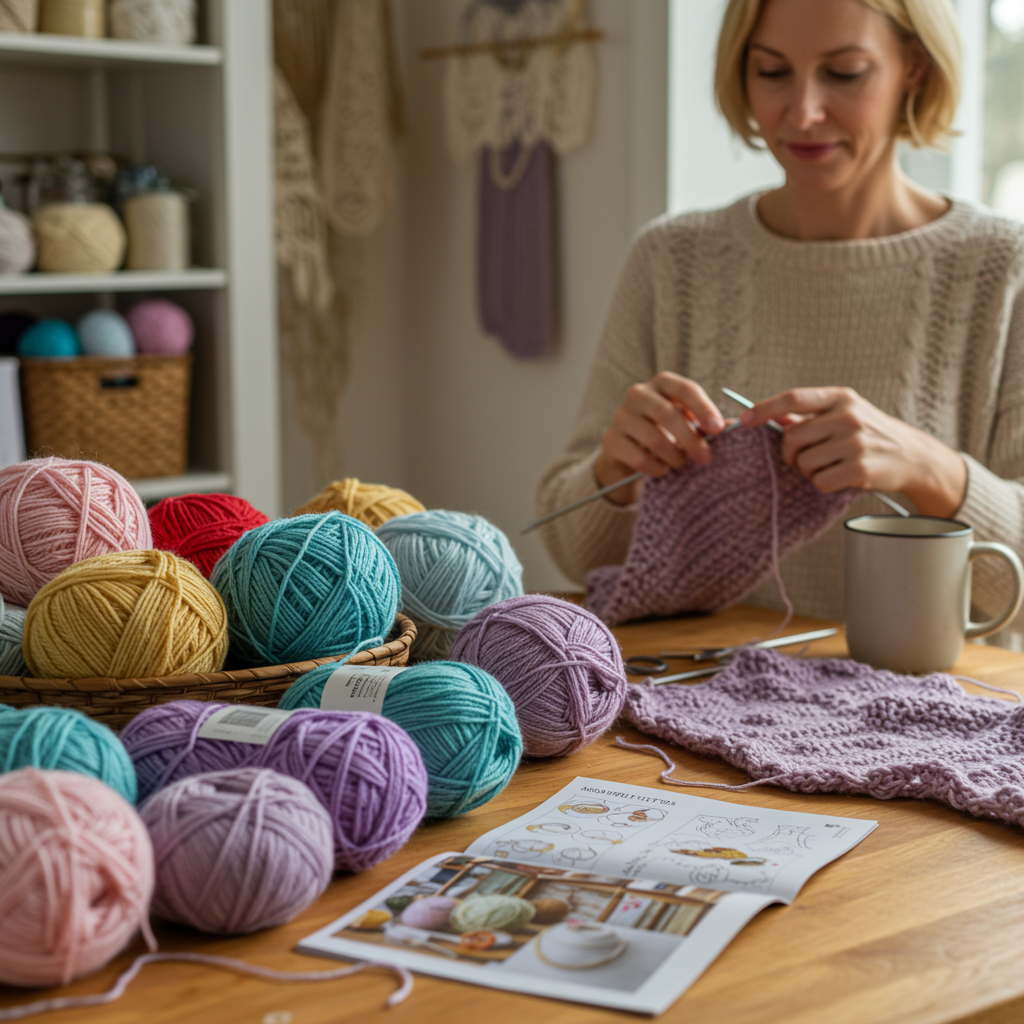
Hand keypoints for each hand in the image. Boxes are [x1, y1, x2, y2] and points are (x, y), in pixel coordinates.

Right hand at [595, 372, 726, 504]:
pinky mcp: (611, 440)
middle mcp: (638, 394)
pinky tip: (663, 470)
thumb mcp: (687, 422)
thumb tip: (734, 427)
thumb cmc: (666, 430)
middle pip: (666, 414)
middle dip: (690, 439)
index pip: (685, 389)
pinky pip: (639, 458)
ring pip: (653, 438)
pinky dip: (657, 468)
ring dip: (674, 457)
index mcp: (662, 383)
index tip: (718, 429)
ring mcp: (621, 416)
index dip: (703, 408)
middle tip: (705, 458)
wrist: (628, 448)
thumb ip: (708, 424)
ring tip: (682, 465)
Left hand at [740, 386, 966, 516]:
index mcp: (841, 397)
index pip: (794, 398)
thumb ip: (808, 416)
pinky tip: (840, 477)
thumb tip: (766, 416)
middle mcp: (848, 416)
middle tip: (803, 458)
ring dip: (808, 471)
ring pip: (803, 462)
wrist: (912, 456)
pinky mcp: (859, 468)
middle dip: (790, 453)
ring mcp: (855, 442)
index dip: (765, 408)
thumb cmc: (868, 434)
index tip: (744, 420)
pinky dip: (823, 484)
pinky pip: (819, 481)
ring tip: (830, 466)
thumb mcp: (843, 414)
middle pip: (791, 438)